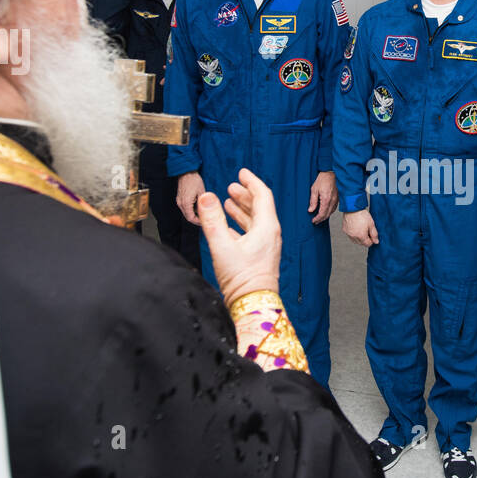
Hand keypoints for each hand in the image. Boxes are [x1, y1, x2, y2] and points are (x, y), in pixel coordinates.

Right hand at [176, 171, 204, 224]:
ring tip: (203, 214)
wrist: (186, 171)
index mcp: (185, 203)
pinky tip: (198, 207)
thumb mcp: (202, 192)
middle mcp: (180, 203)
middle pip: (188, 217)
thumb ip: (203, 203)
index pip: (190, 218)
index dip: (198, 222)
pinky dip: (192, 210)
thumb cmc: (194, 180)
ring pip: (187, 213)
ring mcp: (179, 201)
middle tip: (205, 220)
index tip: (205, 222)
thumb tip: (207, 211)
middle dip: (196, 220)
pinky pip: (185, 208)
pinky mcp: (180, 198)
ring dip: (194, 215)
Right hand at [196, 168, 280, 304]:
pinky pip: (251, 233)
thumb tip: (206, 196)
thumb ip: (212, 219)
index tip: (242, 172)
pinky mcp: (260, 257)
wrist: (252, 305)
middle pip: (259, 206)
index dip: (251, 182)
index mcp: (266, 227)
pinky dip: (240, 225)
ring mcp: (266, 246)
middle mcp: (270, 235)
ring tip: (229, 202)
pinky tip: (228, 227)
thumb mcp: (221, 245)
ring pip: (255, 220)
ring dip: (242, 209)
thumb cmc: (242, 279)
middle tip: (232, 186)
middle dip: (245, 194)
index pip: (262, 195)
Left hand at [307, 171, 337, 224]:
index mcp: (326, 199)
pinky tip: (326, 212)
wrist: (330, 174)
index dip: (317, 219)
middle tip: (315, 221)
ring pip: (331, 212)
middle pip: (327, 215)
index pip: (322, 213)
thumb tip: (310, 210)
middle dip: (321, 219)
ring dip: (325, 217)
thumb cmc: (323, 180)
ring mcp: (336, 200)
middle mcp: (332, 201)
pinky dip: (329, 212)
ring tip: (320, 218)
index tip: (313, 220)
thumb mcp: (314, 190)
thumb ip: (313, 201)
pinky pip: (334, 208)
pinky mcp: (337, 198)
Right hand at [342, 209, 378, 246]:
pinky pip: (350, 236)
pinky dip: (353, 234)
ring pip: (355, 240)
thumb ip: (374, 234)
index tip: (372, 236)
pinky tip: (356, 228)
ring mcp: (348, 234)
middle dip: (365, 240)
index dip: (371, 241)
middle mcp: (353, 236)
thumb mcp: (371, 224)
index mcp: (361, 236)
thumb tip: (376, 242)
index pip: (367, 244)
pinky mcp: (345, 230)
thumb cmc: (362, 215)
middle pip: (361, 243)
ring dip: (359, 238)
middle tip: (367, 232)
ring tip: (362, 230)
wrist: (352, 208)